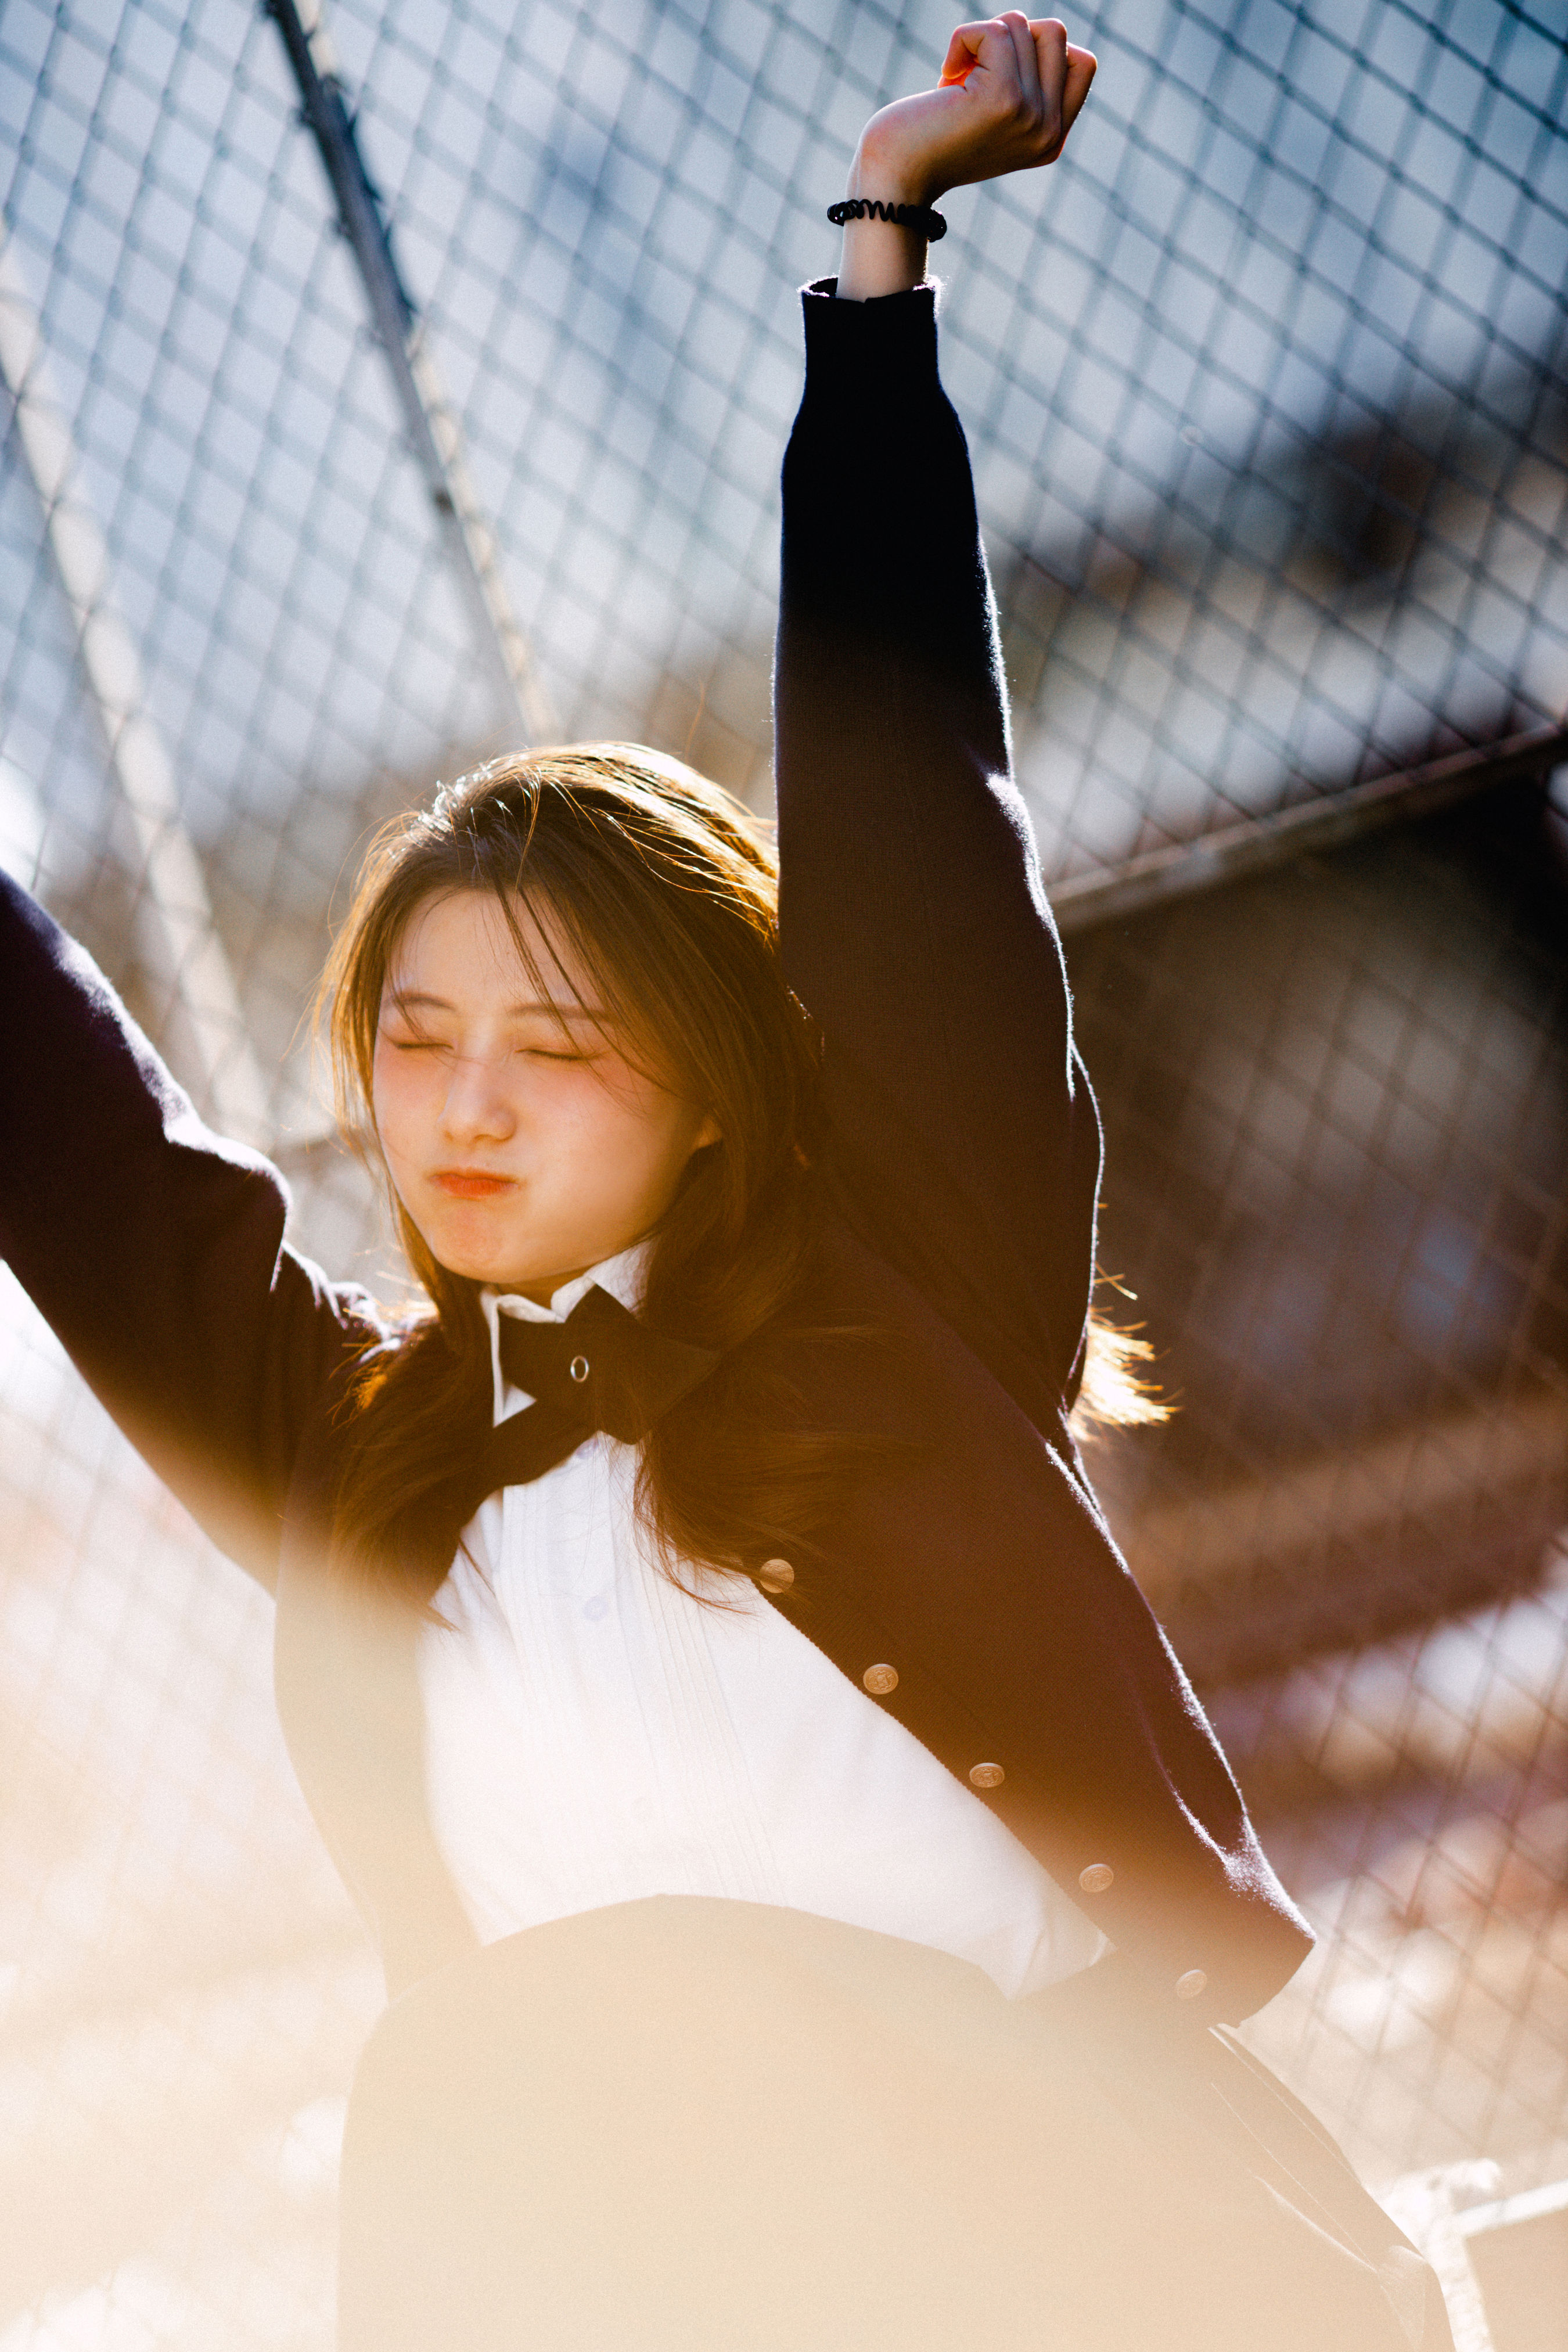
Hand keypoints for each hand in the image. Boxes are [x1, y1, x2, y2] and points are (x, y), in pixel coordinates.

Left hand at [836, 16, 1094, 298]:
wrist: (894, 182)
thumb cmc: (930, 142)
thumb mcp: (991, 116)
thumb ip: (1025, 85)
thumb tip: (1034, 30)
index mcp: (1052, 139)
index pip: (1082, 62)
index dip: (1038, 49)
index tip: (997, 74)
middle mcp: (1049, 132)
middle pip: (1055, 34)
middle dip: (1008, 39)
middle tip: (974, 73)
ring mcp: (1031, 116)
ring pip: (1022, 25)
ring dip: (981, 40)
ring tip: (956, 82)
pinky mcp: (1004, 99)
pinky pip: (993, 31)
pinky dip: (962, 41)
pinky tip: (945, 79)